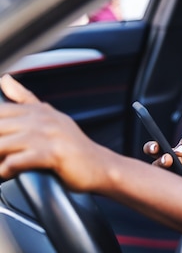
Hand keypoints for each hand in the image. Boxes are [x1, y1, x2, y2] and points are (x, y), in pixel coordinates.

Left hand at [0, 74, 111, 190]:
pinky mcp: (53, 154)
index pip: (1, 111)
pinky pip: (16, 162)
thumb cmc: (74, 146)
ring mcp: (48, 136)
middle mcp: (43, 120)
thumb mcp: (52, 117)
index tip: (2, 136)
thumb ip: (26, 99)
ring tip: (1, 165)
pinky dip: (6, 170)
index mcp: (40, 111)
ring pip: (2, 145)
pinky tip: (8, 173)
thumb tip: (5, 79)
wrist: (101, 166)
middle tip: (1, 152)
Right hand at [143, 136, 181, 188]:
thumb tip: (178, 149)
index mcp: (170, 153)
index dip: (152, 147)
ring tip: (178, 172)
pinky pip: (169, 193)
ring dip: (166, 176)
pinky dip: (173, 189)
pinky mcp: (177, 194)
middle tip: (168, 160)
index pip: (154, 149)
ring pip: (160, 181)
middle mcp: (167, 167)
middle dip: (159, 161)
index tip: (156, 147)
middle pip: (154, 165)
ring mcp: (171, 181)